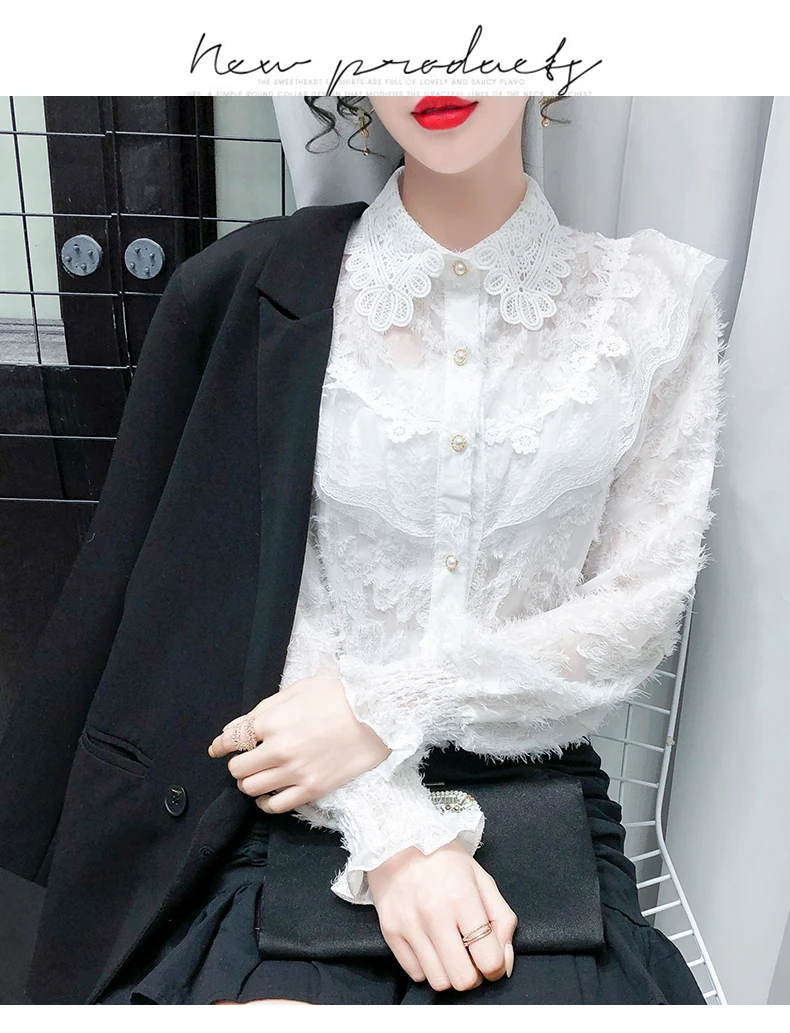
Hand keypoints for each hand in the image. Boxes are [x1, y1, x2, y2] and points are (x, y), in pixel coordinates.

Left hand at [207, 676, 391, 812]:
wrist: (378, 715)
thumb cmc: (339, 696)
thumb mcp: (298, 689)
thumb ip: (264, 708)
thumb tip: (236, 727)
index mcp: (271, 721)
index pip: (231, 740)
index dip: (219, 746)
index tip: (217, 749)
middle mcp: (278, 749)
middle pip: (237, 768)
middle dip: (237, 764)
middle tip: (245, 760)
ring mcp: (294, 772)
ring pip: (251, 788)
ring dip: (248, 783)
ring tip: (257, 776)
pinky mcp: (311, 789)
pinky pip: (275, 806)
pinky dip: (265, 802)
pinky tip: (268, 794)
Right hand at [367, 839, 516, 992]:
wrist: (396, 839)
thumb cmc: (442, 857)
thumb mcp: (481, 877)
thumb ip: (501, 918)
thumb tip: (504, 960)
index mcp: (462, 898)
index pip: (488, 959)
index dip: (496, 966)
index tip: (491, 958)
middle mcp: (434, 915)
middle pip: (463, 979)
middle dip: (473, 974)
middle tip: (470, 957)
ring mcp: (409, 925)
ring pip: (438, 982)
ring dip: (450, 972)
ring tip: (450, 951)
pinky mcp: (390, 931)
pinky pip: (415, 973)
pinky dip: (427, 967)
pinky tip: (430, 945)